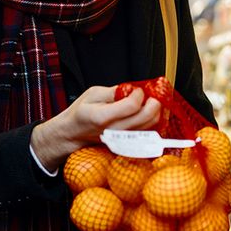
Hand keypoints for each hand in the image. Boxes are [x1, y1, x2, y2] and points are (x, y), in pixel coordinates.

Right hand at [30, 85, 160, 170]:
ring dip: (155, 110)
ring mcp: (122, 138)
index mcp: (102, 117)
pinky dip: (151, 119)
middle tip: (150, 94)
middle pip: (146, 117)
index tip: (136, 89)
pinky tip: (145, 111)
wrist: (75, 133)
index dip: (139, 93)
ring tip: (147, 101)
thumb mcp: (92, 94)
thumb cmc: (82, 112)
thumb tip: (132, 89)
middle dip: (153, 101)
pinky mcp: (128, 142)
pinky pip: (148, 130)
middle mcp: (115, 130)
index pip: (132, 105)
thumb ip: (113, 91)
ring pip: (150, 125)